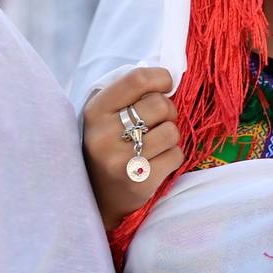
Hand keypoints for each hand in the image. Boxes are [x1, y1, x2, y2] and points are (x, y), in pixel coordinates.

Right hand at [82, 67, 183, 230]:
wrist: (98, 196)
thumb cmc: (109, 145)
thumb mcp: (105, 115)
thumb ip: (129, 94)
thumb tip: (168, 77)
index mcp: (96, 111)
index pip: (137, 78)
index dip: (160, 78)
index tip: (164, 86)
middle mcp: (104, 135)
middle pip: (160, 104)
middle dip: (168, 111)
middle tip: (157, 122)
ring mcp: (121, 161)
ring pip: (171, 131)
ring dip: (170, 135)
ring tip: (155, 143)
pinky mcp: (140, 182)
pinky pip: (176, 156)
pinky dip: (172, 157)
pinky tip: (156, 162)